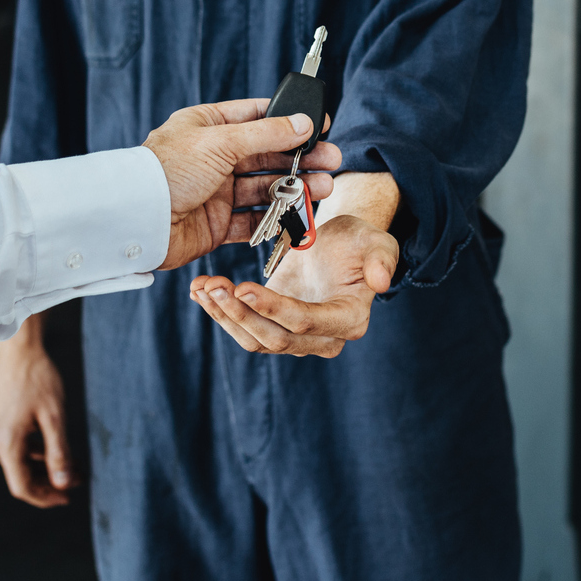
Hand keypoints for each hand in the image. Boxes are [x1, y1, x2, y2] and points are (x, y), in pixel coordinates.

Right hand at [0, 323, 74, 507]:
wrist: (20, 348)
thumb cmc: (38, 378)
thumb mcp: (55, 417)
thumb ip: (59, 452)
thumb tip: (63, 484)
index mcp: (7, 443)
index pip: (22, 486)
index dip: (45, 497)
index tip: (67, 498)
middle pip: (21, 476)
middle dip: (49, 482)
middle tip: (76, 481)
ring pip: (21, 462)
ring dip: (46, 467)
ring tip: (73, 466)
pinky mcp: (3, 421)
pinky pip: (20, 447)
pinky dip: (38, 452)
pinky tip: (57, 447)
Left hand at [143, 98, 340, 269]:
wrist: (136, 220)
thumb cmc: (167, 171)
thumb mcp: (220, 142)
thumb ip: (266, 134)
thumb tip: (303, 123)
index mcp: (208, 127)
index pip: (257, 117)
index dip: (289, 120)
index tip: (320, 124)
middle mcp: (213, 157)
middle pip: (267, 155)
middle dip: (301, 158)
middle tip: (332, 160)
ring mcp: (216, 192)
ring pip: (265, 187)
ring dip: (295, 187)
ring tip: (324, 188)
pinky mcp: (217, 224)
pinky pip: (254, 220)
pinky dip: (277, 218)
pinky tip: (300, 215)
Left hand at [187, 214, 400, 357]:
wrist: (340, 243)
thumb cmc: (359, 241)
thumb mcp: (376, 241)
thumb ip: (382, 259)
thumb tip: (382, 282)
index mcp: (349, 319)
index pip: (305, 322)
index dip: (273, 309)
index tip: (244, 288)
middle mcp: (322, 338)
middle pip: (275, 338)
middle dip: (240, 315)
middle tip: (212, 286)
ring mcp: (295, 336)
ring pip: (253, 338)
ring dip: (223, 316)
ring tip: (202, 287)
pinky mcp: (272, 326)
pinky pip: (243, 327)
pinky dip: (219, 311)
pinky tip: (199, 290)